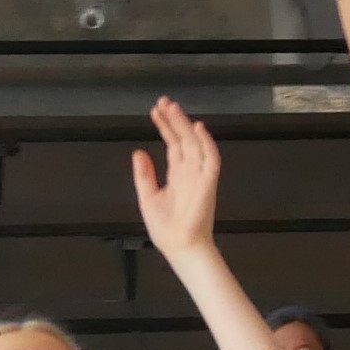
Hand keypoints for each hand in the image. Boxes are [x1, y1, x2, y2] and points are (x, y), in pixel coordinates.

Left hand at [133, 96, 219, 266]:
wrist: (178, 247)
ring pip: (195, 143)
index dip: (165, 126)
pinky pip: (211, 159)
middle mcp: (190, 171)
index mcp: (177, 174)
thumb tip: (138, 152)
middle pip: (183, 139)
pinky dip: (207, 143)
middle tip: (163, 101)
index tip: (156, 110)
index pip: (173, 143)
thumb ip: (144, 175)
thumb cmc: (166, 228)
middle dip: (174, 119)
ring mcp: (200, 176)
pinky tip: (197, 128)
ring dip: (185, 125)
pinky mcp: (208, 183)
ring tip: (173, 108)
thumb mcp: (147, 197)